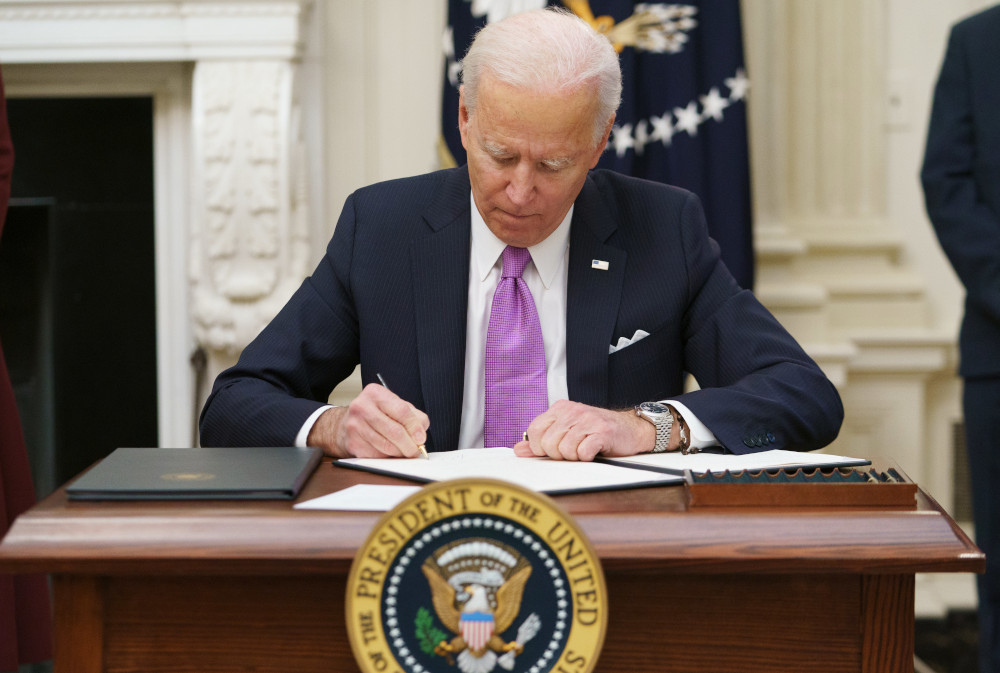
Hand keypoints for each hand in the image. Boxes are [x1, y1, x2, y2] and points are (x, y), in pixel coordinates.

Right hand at [307, 383, 428, 458]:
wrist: (345, 424)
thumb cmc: (375, 414)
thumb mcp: (394, 406)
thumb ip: (413, 416)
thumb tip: (421, 434)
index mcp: (375, 393)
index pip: (402, 411)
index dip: (415, 427)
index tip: (421, 438)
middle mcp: (362, 407)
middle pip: (395, 431)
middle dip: (409, 445)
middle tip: (415, 450)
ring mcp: (355, 426)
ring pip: (387, 446)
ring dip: (400, 453)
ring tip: (403, 451)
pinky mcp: (353, 444)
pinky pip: (377, 456)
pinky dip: (387, 457)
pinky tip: (388, 451)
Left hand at [511, 400, 654, 460]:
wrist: (630, 429)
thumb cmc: (596, 432)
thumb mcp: (566, 433)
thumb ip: (541, 441)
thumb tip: (518, 449)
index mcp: (560, 409)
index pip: (534, 430)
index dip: (539, 447)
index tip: (552, 450)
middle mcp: (573, 411)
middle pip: (548, 443)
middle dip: (558, 455)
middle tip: (572, 451)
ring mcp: (588, 420)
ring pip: (565, 450)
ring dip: (574, 457)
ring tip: (584, 450)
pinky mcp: (602, 432)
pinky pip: (583, 452)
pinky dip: (587, 458)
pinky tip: (594, 451)